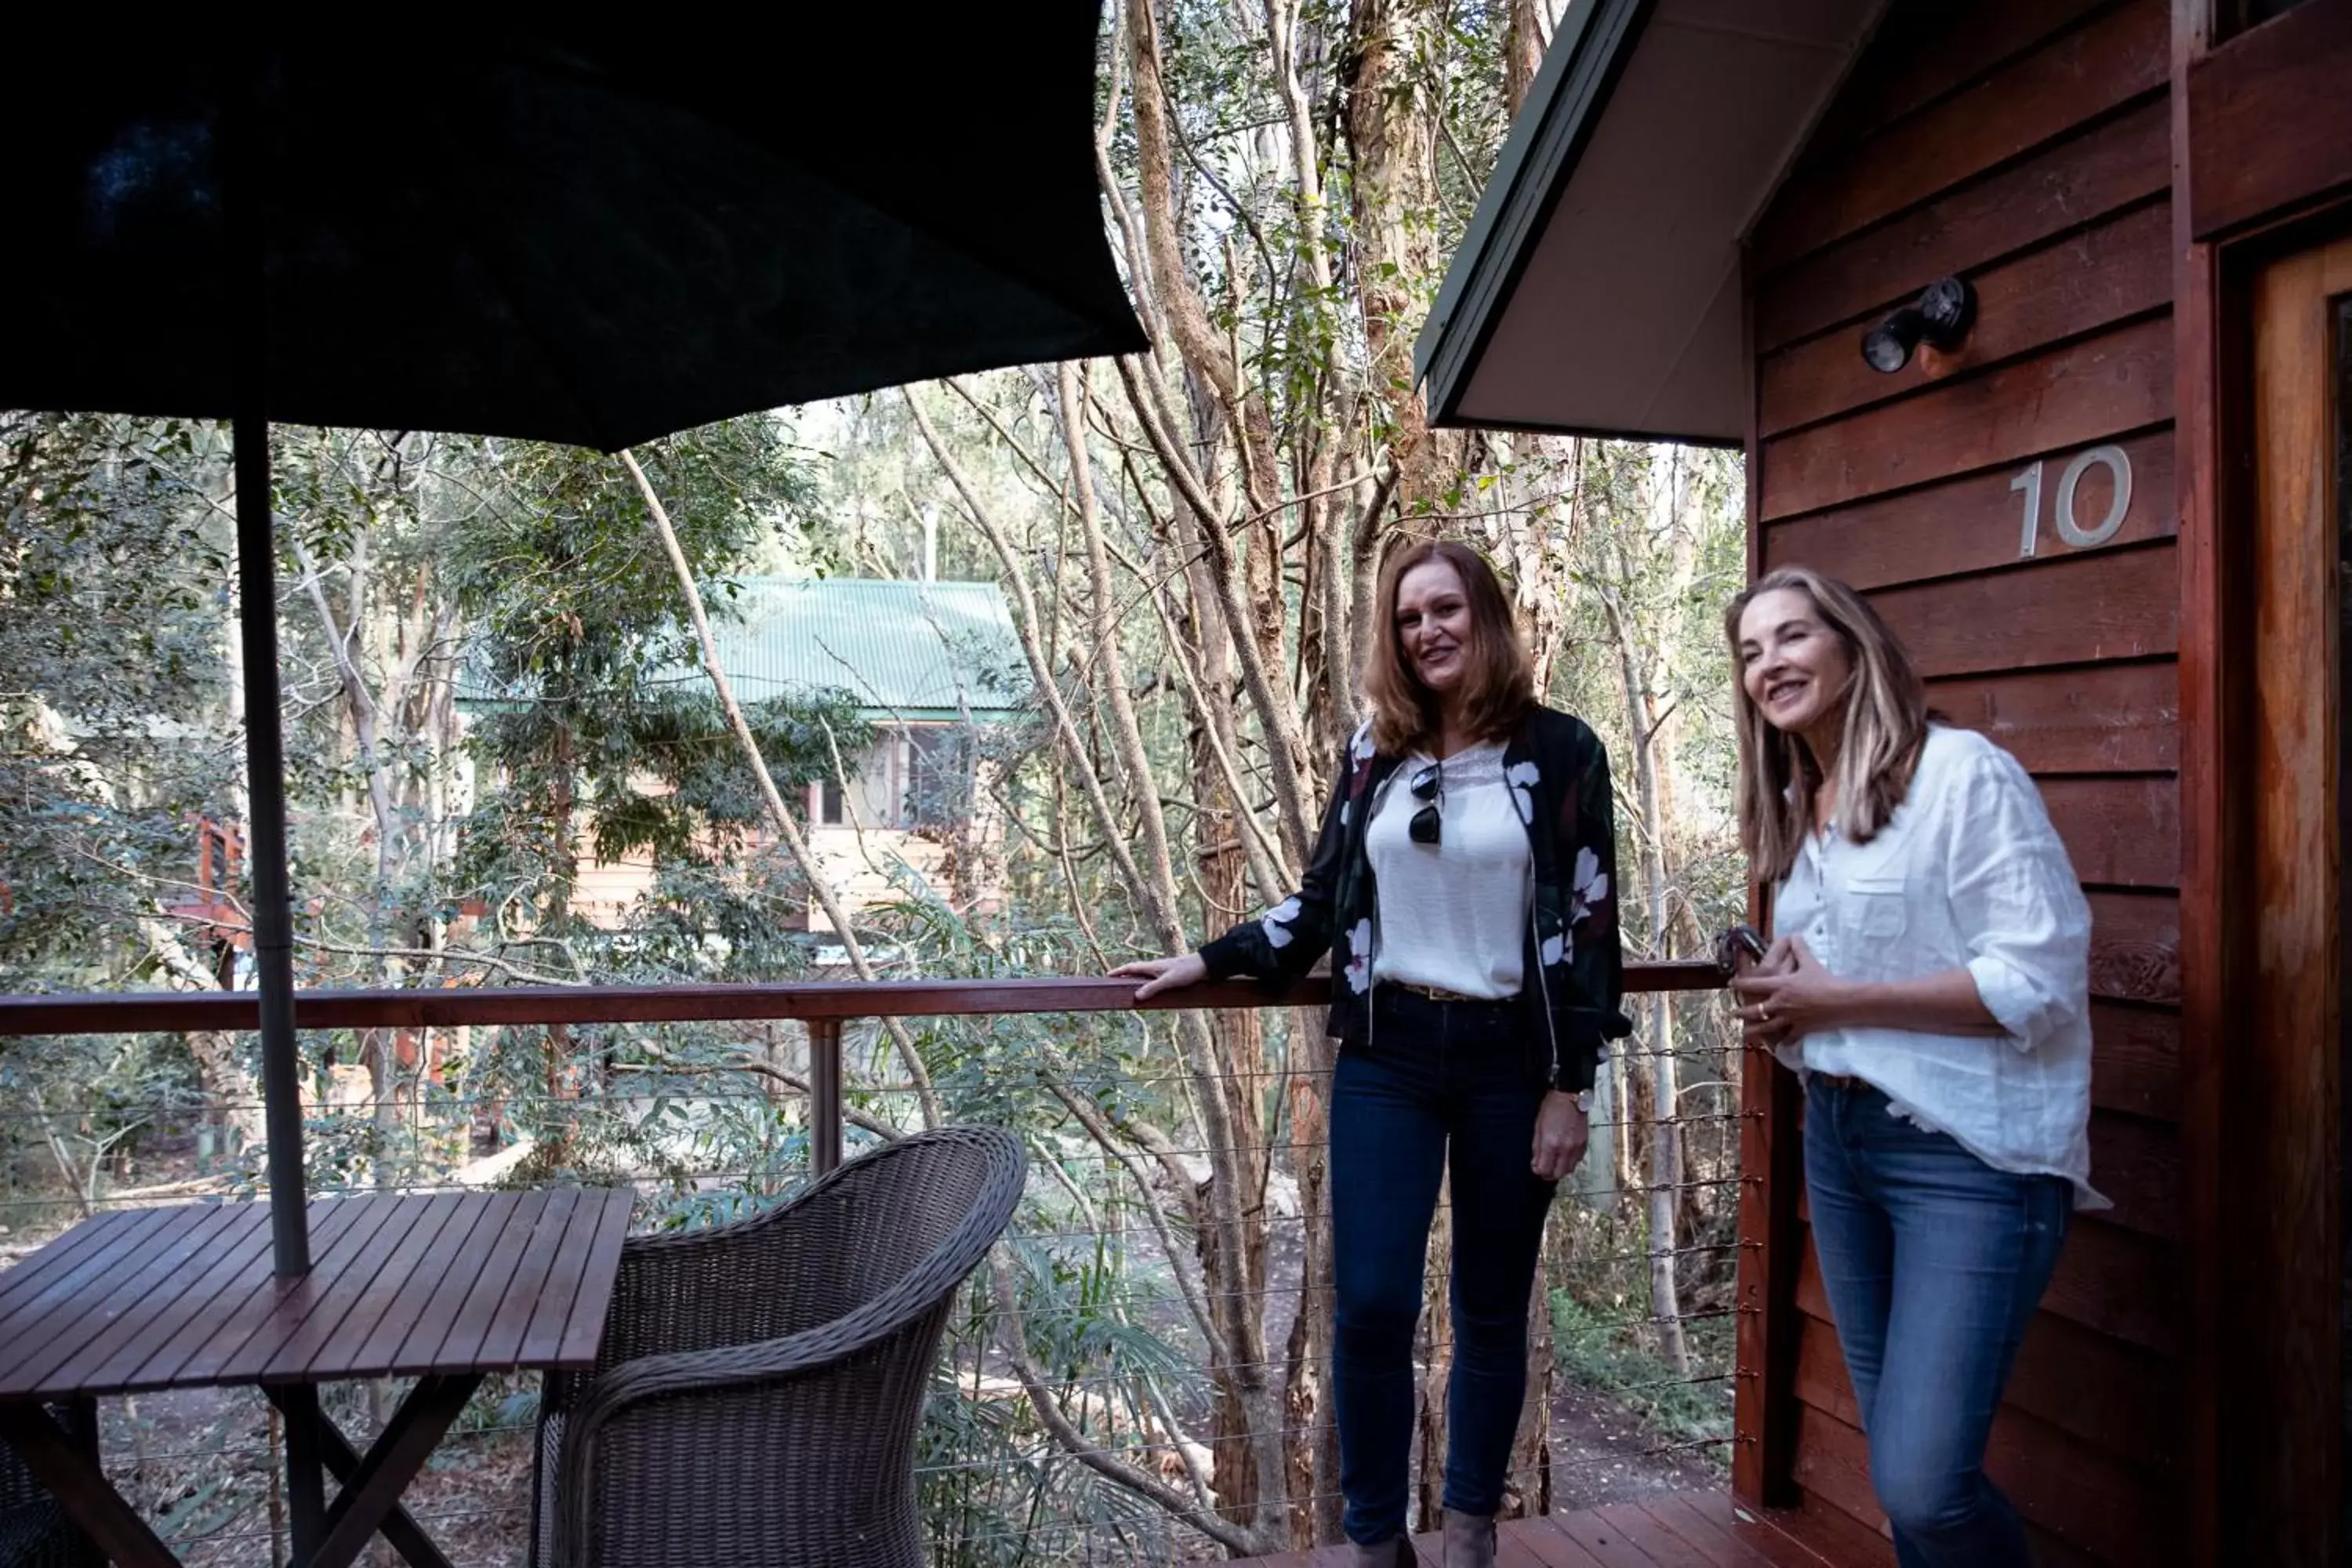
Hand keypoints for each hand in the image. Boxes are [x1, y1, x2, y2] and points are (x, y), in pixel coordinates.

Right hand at [1110, 951, 1207, 999]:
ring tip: (1128, 990)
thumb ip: (1153, 988)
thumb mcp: (1169, 981)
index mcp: (1152, 966)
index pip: (1131, 968)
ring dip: (1136, 982)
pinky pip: (1154, 981)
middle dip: (1124, 976)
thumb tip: (1136, 996)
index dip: (1119, 971)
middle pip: (1135, 971)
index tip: (1107, 976)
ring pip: (1145, 977)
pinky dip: (1147, 986)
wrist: (1205, 966)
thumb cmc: (1187, 971)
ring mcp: (1163, 971)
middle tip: (1115, 984)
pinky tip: (1149, 992)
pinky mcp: (1170, 976)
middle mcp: (1156, 967)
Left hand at [1531, 1091, 1587, 1181]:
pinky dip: (1570, 1161)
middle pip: (1558, 1174)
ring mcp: (1577, 1147)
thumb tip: (1536, 1164)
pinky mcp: (1585, 1144)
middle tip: (1545, 1168)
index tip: (1536, 1167)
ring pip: (1569, 1169)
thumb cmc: (1551, 1109)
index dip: (1539, 1171)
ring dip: (1561, 1169)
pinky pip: (1577, 1160)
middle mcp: (1565, 1148)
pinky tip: (1564, 1154)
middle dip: (1550, 1174)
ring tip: (1554, 1161)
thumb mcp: (1538, 1128)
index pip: (1545, 1169)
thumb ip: (1537, 1149)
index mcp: (1551, 1144)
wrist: (1570, 1097)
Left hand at [1731, 935, 1849, 1044]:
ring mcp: (1789, 1019)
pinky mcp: (1800, 1029)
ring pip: (1766, 1026)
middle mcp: (1780, 1004)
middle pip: (1755, 1010)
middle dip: (1742, 1012)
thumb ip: (1799, 949)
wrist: (1842, 1001)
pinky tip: (1779, 1045)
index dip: (1740, 983)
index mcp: (1780, 986)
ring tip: (1746, 1032)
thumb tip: (1795, 935)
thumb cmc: (1824, 980)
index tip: (1731, 983)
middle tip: (1734, 1013)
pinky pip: (1789, 1038)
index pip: (1753, 984)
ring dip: (1754, 1029)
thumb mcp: (1810, 962)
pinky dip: (1784, 1041)